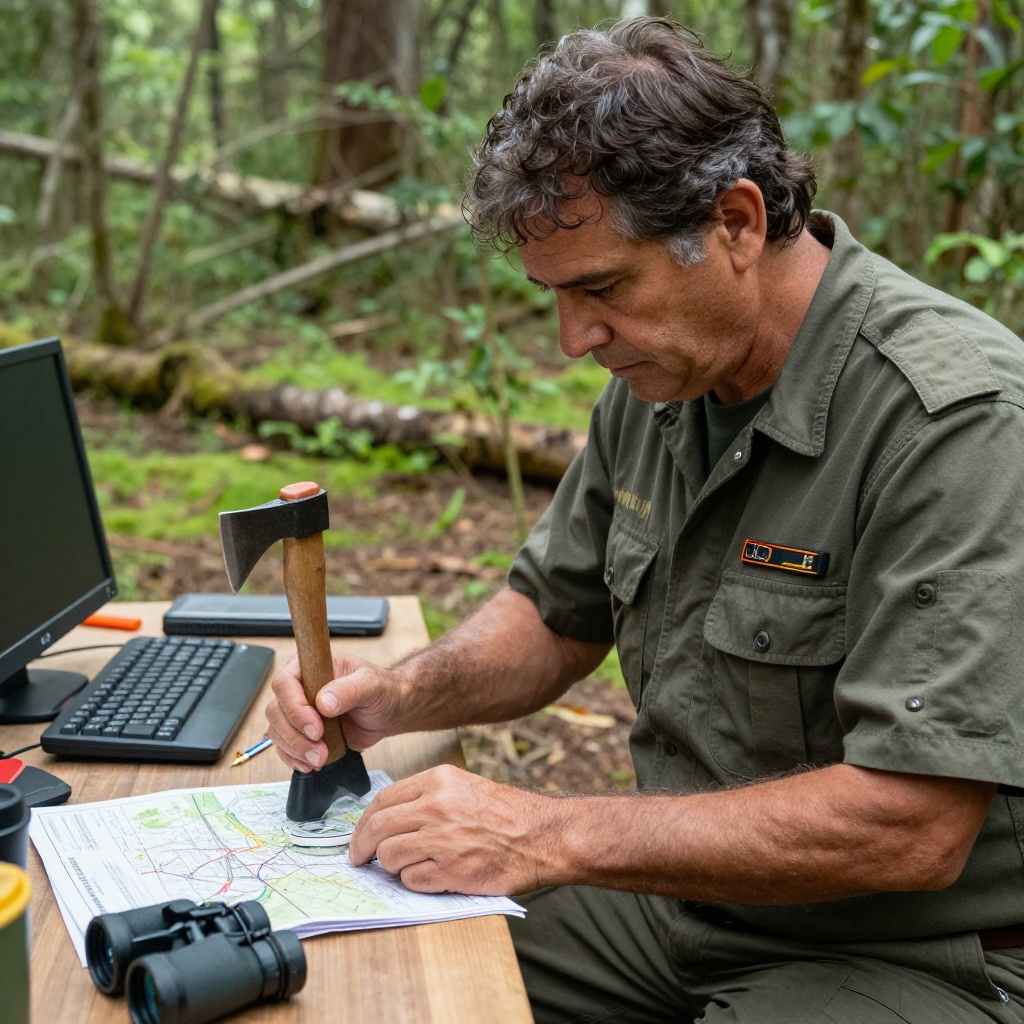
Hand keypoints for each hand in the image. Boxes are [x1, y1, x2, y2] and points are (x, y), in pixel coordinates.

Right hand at [265, 652, 400, 771]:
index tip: (315, 727)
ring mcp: (299, 711)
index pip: (285, 683)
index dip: (295, 707)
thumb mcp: (371, 684)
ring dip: (295, 750)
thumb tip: (324, 702)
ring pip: (277, 731)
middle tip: (319, 749)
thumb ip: (349, 690)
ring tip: (320, 759)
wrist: (389, 712)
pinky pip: (285, 747)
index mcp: (310, 667)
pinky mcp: (303, 733)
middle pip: (276, 711)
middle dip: (294, 735)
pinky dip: (293, 759)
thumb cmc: (381, 690)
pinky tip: (311, 764)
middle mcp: (299, 688)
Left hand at [348, 764, 558, 894]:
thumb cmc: (504, 813)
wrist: (540, 836)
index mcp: (438, 780)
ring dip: (392, 866)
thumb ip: (425, 796)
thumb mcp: (463, 786)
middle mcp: (437, 806)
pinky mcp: (451, 870)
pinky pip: (411, 880)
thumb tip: (385, 818)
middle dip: (362, 847)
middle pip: (377, 828)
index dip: (363, 822)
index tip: (359, 836)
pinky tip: (432, 874)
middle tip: (359, 859)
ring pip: (389, 856)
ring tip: (410, 865)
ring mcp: (443, 839)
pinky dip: (415, 881)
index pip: (382, 799)